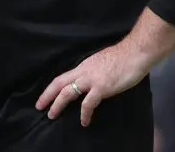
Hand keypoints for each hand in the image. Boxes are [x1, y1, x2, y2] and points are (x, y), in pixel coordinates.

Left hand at [35, 42, 149, 126]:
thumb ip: (93, 71)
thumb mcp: (101, 62)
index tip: (44, 96)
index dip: (51, 87)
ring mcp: (91, 79)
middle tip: (39, 106)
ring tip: (52, 115)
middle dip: (47, 95)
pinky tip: (84, 122)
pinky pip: (88, 103)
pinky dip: (84, 114)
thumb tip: (90, 79)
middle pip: (59, 83)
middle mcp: (83, 71)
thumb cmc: (123, 57)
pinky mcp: (101, 87)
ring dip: (58, 104)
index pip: (63, 77)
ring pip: (67, 92)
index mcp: (84, 66)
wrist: (135, 53)